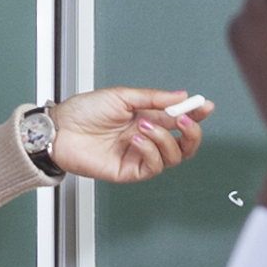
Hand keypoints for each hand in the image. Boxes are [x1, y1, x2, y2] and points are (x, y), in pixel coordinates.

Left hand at [38, 87, 214, 186]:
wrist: (60, 129)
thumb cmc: (83, 111)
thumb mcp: (122, 96)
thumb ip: (153, 99)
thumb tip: (181, 96)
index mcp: (147, 118)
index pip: (179, 119)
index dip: (195, 113)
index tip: (205, 106)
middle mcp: (147, 138)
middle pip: (184, 144)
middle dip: (192, 132)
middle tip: (185, 120)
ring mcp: (139, 156)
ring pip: (173, 157)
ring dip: (164, 139)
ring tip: (143, 126)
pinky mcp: (129, 171)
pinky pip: (153, 167)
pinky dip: (150, 151)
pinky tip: (136, 139)